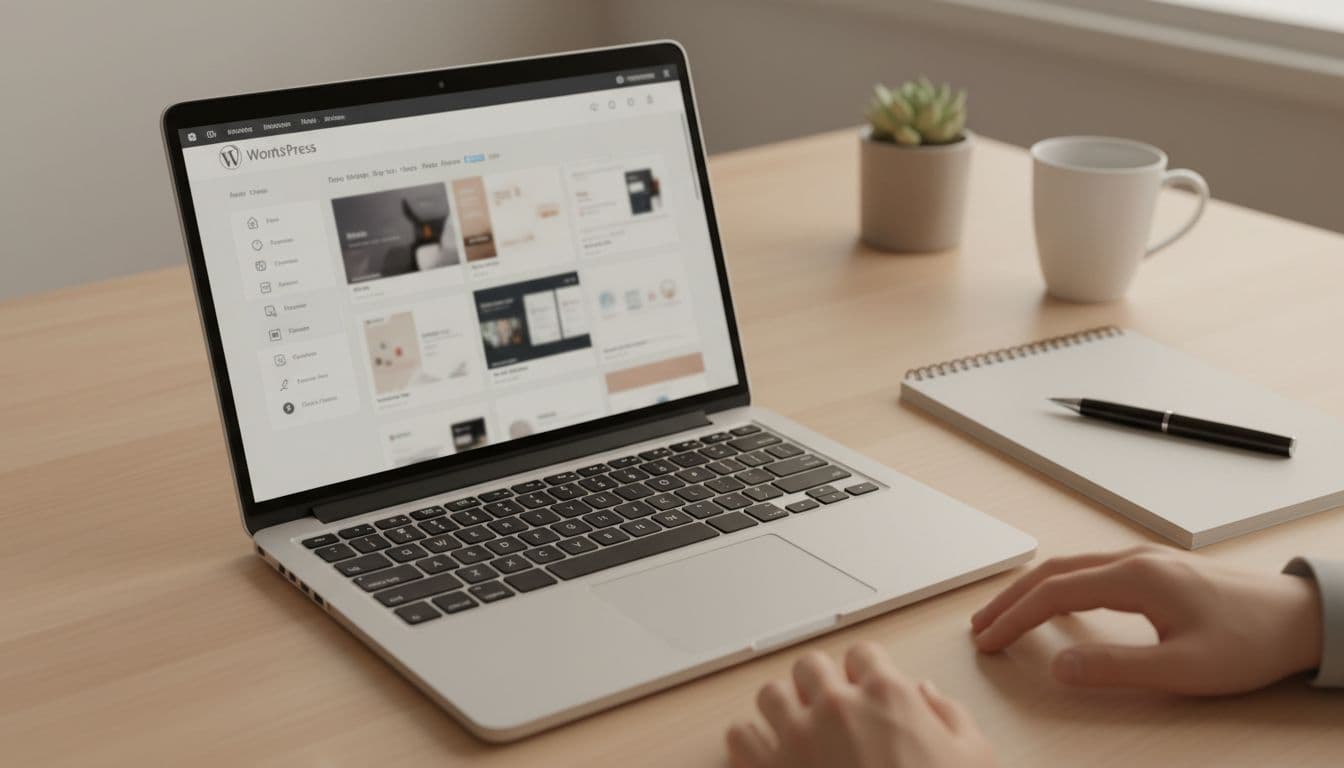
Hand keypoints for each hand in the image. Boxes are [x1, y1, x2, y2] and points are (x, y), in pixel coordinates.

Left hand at [726, 643, 997, 767]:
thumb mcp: (975, 758)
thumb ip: (950, 716)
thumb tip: (926, 693)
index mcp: (887, 696)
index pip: (862, 653)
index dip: (866, 673)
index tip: (867, 689)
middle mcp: (836, 707)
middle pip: (809, 666)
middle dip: (819, 684)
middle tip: (831, 709)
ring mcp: (796, 738)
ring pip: (770, 694)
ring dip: (783, 709)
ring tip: (798, 731)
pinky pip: (739, 736)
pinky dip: (750, 743)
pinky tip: (769, 756)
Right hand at [971, 546, 1322, 693]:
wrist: (1301, 617)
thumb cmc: (1251, 641)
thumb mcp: (1182, 668)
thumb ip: (1114, 668)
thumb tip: (1058, 666)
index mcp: (1134, 577)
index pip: (1053, 592)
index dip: (1014, 617)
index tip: (989, 640)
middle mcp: (1133, 559)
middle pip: (1052, 571)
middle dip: (1010, 599)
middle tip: (981, 627)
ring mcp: (1145, 561)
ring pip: (1070, 567)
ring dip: (1031, 591)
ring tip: (1005, 616)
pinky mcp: (1156, 570)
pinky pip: (1090, 571)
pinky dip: (1058, 587)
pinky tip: (1057, 605)